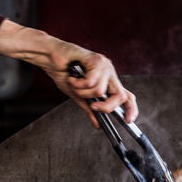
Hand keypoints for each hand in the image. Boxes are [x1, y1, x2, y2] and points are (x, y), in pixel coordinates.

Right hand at [0, 20, 137, 127]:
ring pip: (100, 91)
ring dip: (82, 91)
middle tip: (93, 106)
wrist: (50, 58)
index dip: (131, 108)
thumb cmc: (63, 72)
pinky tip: (72, 77)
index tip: (128, 120)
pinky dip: (78, 83)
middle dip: (106, 106)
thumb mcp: (78, 96)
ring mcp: (104, 65)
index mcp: (107, 81)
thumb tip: (98, 124)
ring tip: (74, 83)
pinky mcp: (96, 59)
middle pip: (121, 96)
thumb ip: (90, 109)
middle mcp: (109, 72)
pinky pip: (92, 81)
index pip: (126, 96)